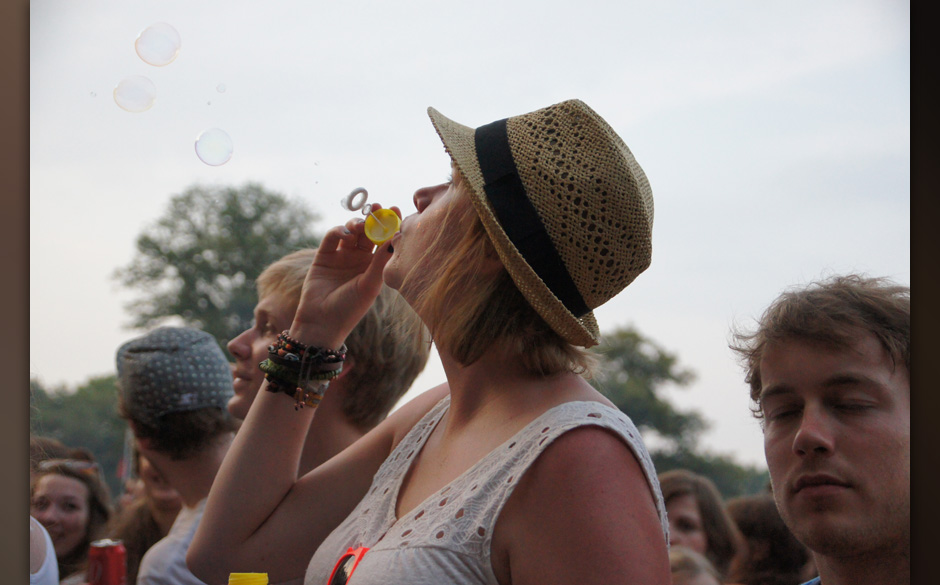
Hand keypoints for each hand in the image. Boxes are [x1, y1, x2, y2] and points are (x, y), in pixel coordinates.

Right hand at [289, 205, 401, 347]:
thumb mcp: (370, 285)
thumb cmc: (350, 308)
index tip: (396, 209)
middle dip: (373, 218)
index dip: (390, 225)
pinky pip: (332, 237)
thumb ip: (381, 262)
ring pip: (350, 231)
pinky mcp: (324, 256)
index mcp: (374, 266)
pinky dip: (338, 231)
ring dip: (356, 224)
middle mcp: (359, 259)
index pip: (384, 240)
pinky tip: (345, 233)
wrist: (321, 322)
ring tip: (360, 225)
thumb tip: (395, 238)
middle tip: (377, 207)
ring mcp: (341, 256)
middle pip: (368, 232)